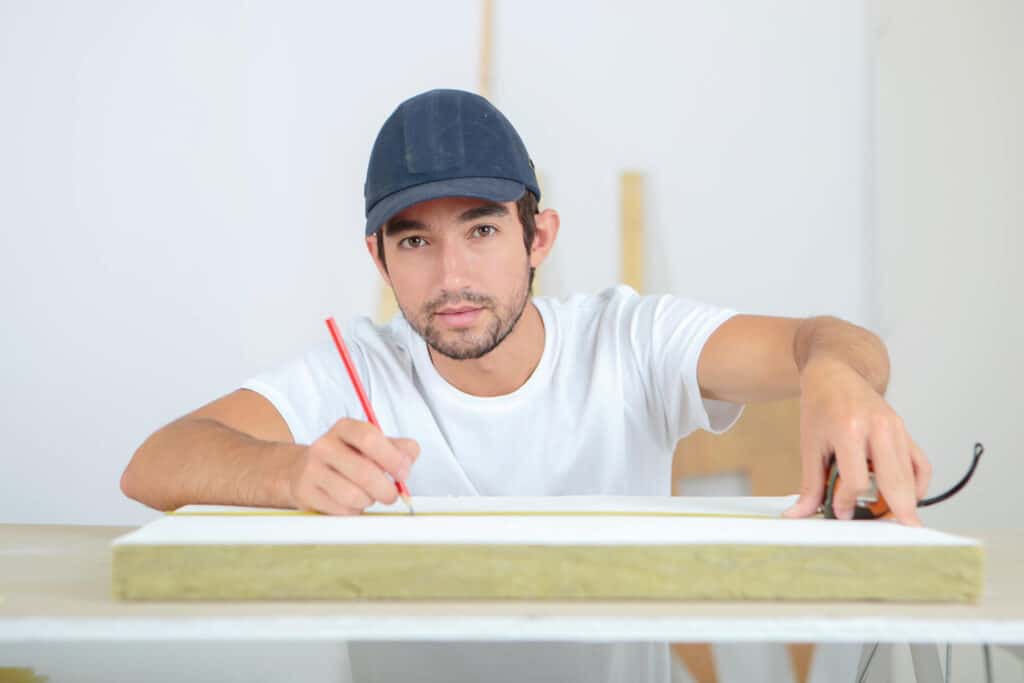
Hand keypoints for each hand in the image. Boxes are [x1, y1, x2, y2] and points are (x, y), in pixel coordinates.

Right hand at [287, 418, 418, 514]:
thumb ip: (399, 447)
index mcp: (345, 428)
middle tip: (392, 494)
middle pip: (365, 472)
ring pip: (354, 496)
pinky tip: (350, 502)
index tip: (403, 473)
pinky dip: (353, 511)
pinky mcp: (305, 493)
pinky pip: (341, 510)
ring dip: (369, 501)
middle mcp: (324, 445)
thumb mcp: (373, 445)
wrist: (302, 470)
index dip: (392, 458)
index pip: (369, 438)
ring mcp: (311, 469)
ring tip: (367, 495)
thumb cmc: (346, 457)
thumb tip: (410, 457)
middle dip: (386, 489)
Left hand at [783, 357, 931, 524]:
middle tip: (896, 536)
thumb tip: (799, 514)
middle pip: (894, 481)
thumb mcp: (810, 444)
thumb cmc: (821, 408)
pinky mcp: (906, 431)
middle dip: (895, 513)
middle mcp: (879, 428)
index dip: (848, 502)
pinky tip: (905, 498)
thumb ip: (810, 484)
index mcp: (849, 429)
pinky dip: (917, 486)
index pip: (856, 479)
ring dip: (904, 503)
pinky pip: (921, 466)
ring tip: (892, 520)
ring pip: (910, 477)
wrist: (837, 374)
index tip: (841, 512)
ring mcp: (897, 428)